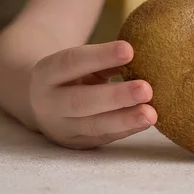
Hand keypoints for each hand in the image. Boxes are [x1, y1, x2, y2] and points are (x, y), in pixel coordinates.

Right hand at [29, 41, 156, 149]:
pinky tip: (146, 122)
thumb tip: (143, 56)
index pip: (71, 63)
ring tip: (151, 113)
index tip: (129, 49)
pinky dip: (127, 130)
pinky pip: (105, 137)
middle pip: (81, 101)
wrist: (42, 104)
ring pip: (94, 126)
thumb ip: (106, 59)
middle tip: (146, 89)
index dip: (100, 56)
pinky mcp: (78, 143)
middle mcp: (49, 103)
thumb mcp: (81, 62)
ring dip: (125, 120)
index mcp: (46, 73)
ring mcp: (62, 128)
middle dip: (116, 97)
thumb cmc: (72, 75)